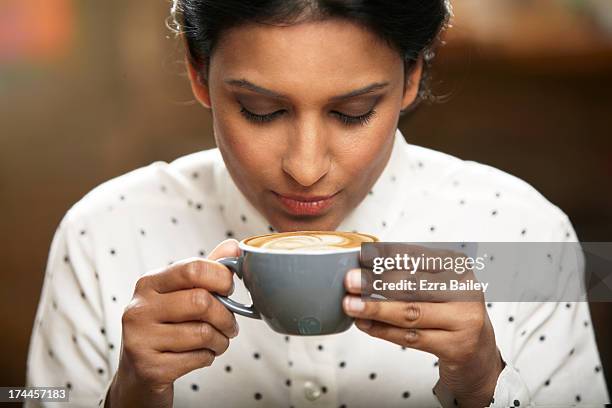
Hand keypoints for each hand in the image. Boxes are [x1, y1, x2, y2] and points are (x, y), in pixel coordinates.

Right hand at [106, 240, 239, 407]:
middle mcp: (139, 308)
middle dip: (226, 316)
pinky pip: (198, 357)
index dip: (221, 278)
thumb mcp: (180, 295)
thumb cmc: (166, 328)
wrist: (138, 375)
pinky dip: (209, 357)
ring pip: (203, 332)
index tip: (228, 290)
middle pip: (202, 301)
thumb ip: (206, 270)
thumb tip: (233, 247)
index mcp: (149, 283)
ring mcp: (140, 338)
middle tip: (229, 325)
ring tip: (217, 342)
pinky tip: (200, 355)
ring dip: (221, 340)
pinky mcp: (150, 368)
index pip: (193, 268)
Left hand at [342, 247, 502, 407]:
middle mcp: (466, 290)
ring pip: (411, 312)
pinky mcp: (457, 347)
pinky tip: (365, 324)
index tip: (361, 256)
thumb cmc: (449, 312)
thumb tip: (363, 266)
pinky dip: (384, 330)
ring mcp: (464, 320)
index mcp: (459, 267)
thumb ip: (408, 274)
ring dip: (375, 308)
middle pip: (413, 285)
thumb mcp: (438, 286)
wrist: (478, 353)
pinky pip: (412, 337)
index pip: (418, 257)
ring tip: (351, 305)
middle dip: (376, 282)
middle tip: (349, 280)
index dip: (387, 256)